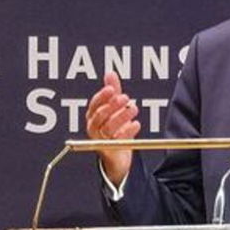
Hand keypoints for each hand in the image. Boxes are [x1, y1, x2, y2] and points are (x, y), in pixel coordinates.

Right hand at [85, 71, 140, 185]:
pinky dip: (128, 131)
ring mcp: (101, 140)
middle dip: (113, 105)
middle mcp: (94, 128)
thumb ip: (113, 92)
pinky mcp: (110, 150)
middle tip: (126, 98)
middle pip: (100, 115)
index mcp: (92, 116)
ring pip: (109, 127)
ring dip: (122, 116)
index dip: (103, 96)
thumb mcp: (114, 109)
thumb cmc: (114, 129)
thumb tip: (110, 73)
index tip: (113, 89)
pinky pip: (118, 140)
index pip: (94, 104)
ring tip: (134, 108)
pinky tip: (136, 124)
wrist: (117, 156)